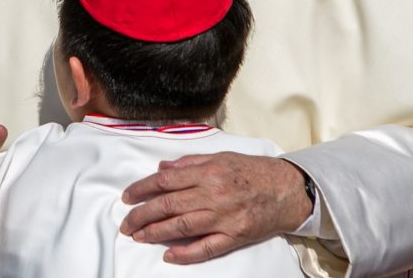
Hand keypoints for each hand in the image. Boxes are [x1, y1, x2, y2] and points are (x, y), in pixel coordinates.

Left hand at [120, 153, 312, 263]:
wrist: (286, 189)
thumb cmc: (252, 171)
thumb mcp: (221, 157)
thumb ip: (190, 162)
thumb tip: (162, 169)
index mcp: (208, 171)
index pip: (166, 181)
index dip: (142, 189)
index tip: (127, 197)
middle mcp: (213, 194)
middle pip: (168, 205)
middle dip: (142, 215)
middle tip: (126, 223)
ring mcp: (224, 217)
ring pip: (182, 227)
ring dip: (156, 233)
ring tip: (138, 236)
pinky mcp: (235, 236)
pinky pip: (206, 248)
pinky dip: (186, 253)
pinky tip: (168, 254)